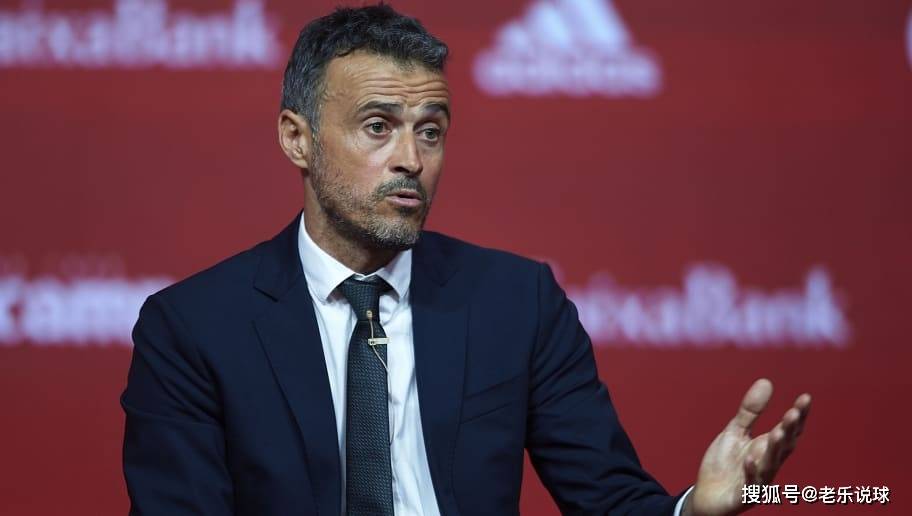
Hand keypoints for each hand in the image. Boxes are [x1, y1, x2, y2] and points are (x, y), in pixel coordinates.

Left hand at [683, 379, 810, 515]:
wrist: (706, 494)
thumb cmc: (725, 464)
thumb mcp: (735, 432)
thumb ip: (750, 411)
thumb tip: (766, 381)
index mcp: (768, 447)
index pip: (788, 430)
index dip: (798, 415)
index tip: (806, 397)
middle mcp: (768, 464)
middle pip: (783, 446)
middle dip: (790, 431)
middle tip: (794, 413)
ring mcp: (757, 481)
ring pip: (771, 465)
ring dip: (775, 450)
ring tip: (778, 432)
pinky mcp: (743, 495)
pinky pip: (750, 485)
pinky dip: (751, 473)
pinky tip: (750, 459)